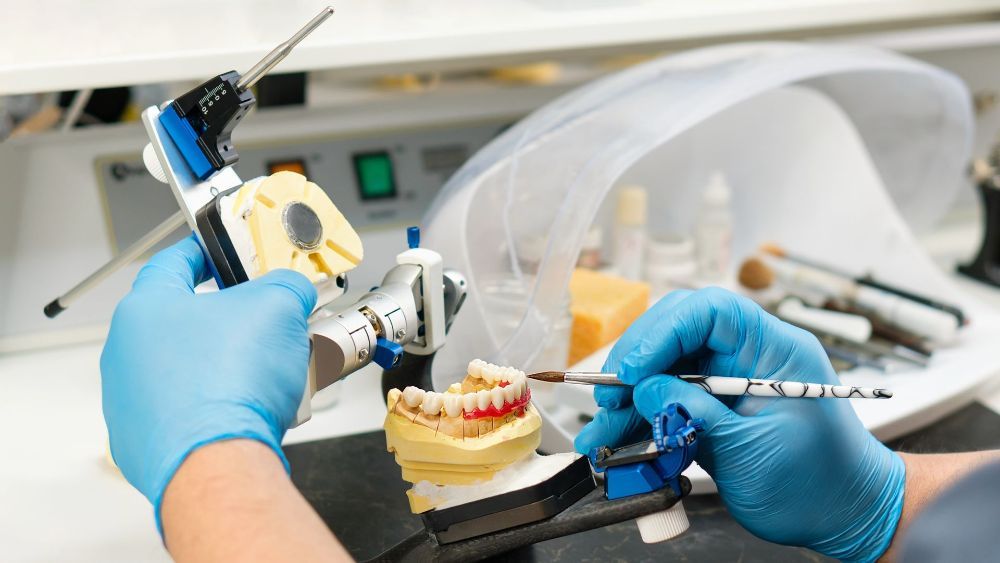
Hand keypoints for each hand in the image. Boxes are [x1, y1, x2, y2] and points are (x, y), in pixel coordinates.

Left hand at [101, 235, 316, 526]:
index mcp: (146, 310)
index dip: (204, 253)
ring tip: (268, 374)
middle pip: (186, 321)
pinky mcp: (146, 442)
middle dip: (231, 321)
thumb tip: (292, 289)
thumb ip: (285, 286)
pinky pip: (190, 412)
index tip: (221, 255)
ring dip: (228, 367)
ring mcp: (132, 401)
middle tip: (265, 323)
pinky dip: (219, 407)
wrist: (216, 461)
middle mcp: (128, 354)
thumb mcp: (278, 308)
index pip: (172, 263)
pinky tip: (250, 409)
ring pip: (189, 370)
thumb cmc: (229, 387)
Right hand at [575, 288, 904, 560]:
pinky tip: (614, 438)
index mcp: (774, 350)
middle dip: (638, 359)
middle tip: (611, 394)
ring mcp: (726, 380)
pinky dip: (638, 420)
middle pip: (678, 331)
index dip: (664, 331)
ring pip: (664, 367)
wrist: (841, 515)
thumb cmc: (821, 484)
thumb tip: (645, 390)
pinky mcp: (711, 407)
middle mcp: (747, 356)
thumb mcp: (753, 451)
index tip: (632, 368)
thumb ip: (697, 415)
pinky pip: (667, 401)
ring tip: (603, 428)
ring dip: (629, 397)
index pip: (711, 312)